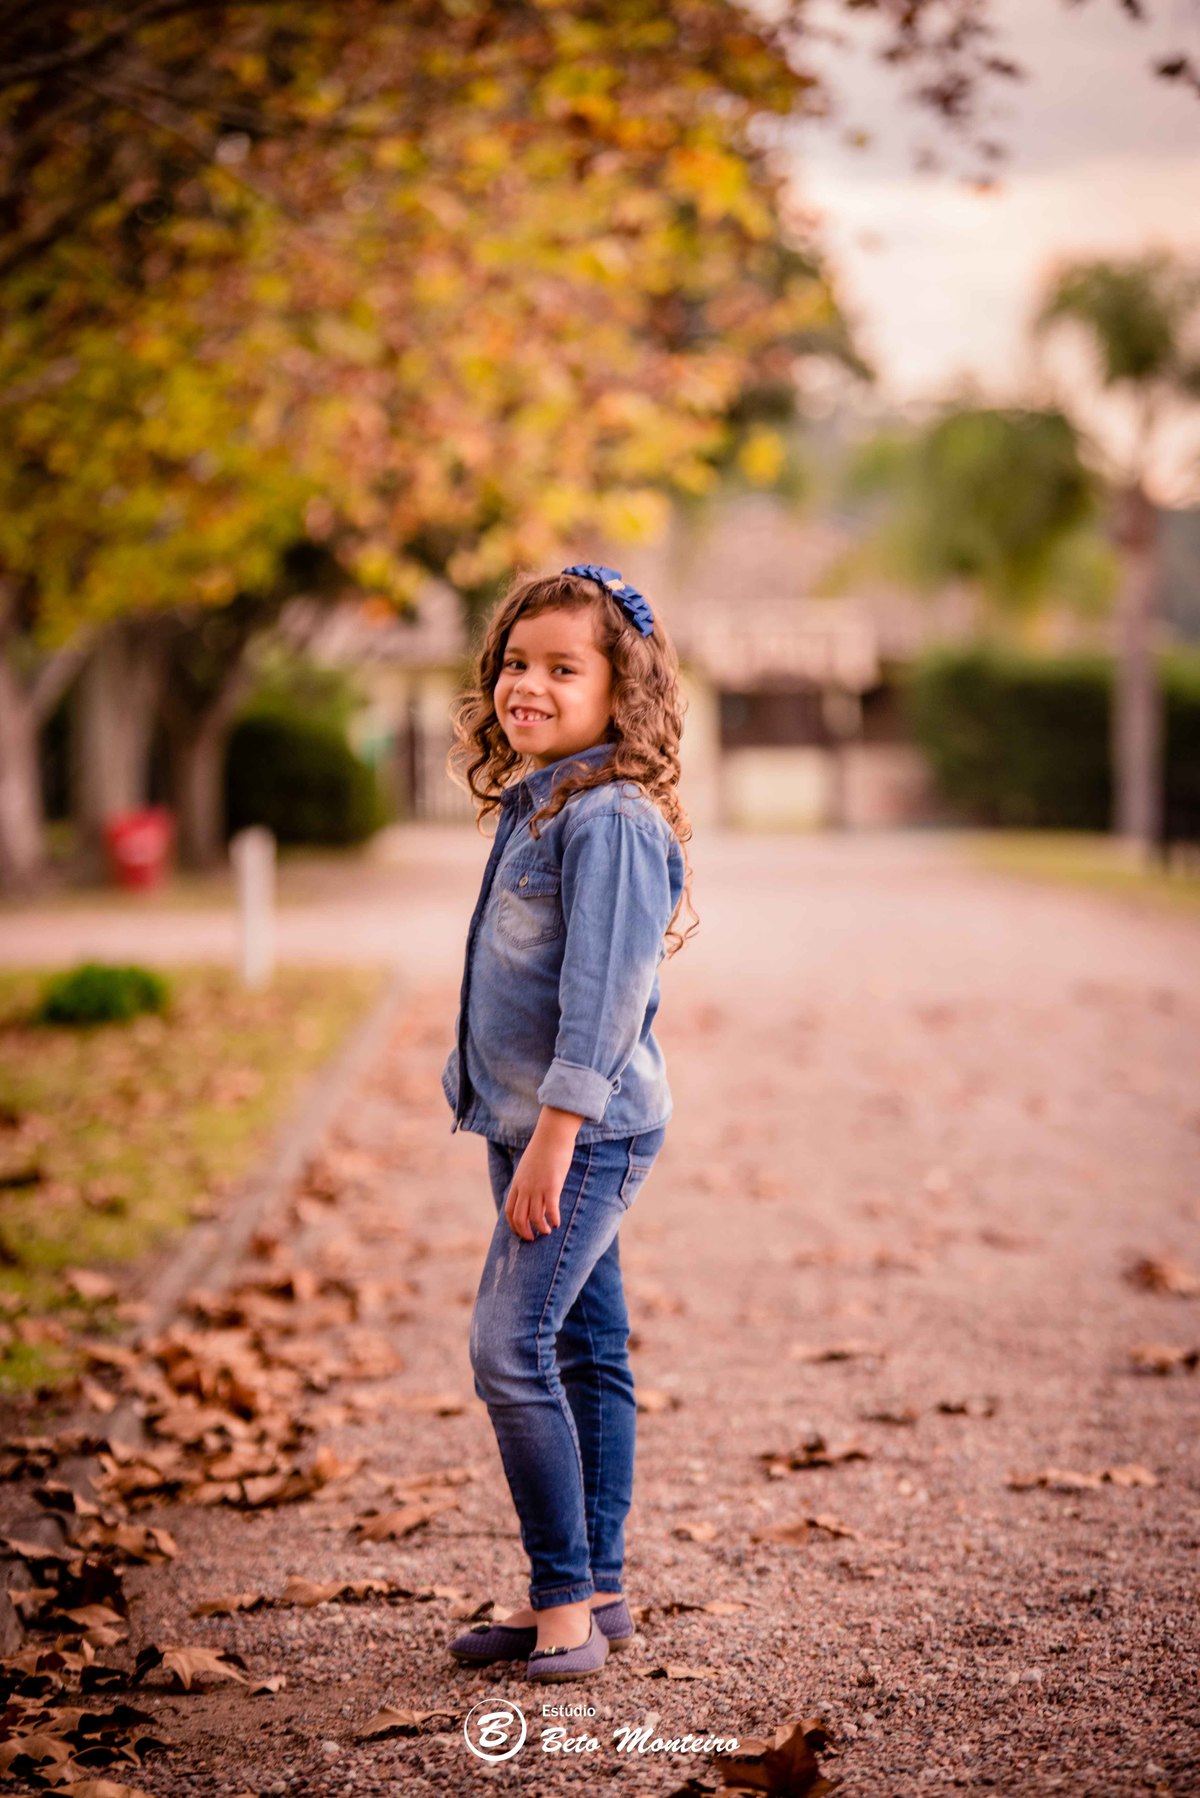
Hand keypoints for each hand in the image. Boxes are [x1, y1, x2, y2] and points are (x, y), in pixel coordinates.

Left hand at [505, 1106, 583, 1239]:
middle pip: (519, 1218)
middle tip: (533, 1238)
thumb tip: (531, 1191)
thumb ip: (527, 1180)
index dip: (514, 1225)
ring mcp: (537, 1188)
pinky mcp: (552, 1186)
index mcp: (517, 1183)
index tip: (521, 1231)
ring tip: (547, 1231)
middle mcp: (525, 1188)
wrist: (552, 1134)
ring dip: (540, 1228)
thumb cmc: (543, 1148)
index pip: (509, 1210)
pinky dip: (553, 1220)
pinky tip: (558, 1223)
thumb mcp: (528, 1166)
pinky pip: (550, 1210)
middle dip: (525, 1232)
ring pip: (534, 1217)